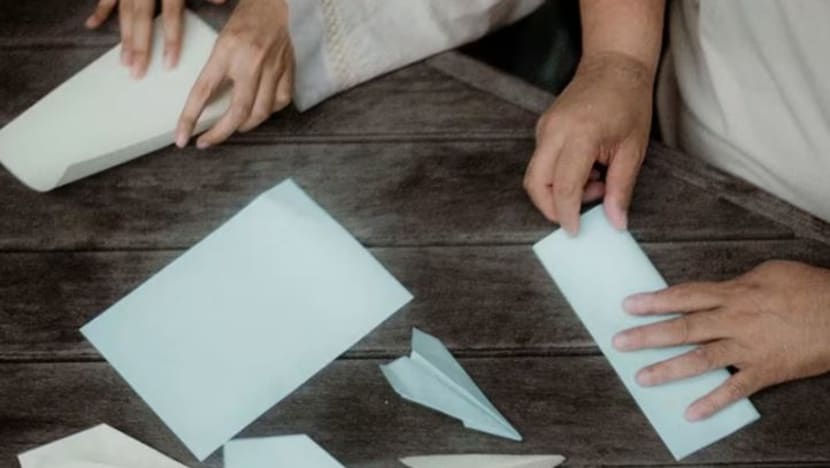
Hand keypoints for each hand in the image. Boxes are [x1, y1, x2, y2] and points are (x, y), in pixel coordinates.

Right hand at [86, 0, 227, 77]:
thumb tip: (221, 1)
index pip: (170, 16)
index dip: (170, 40)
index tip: (169, 64)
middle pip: (141, 19)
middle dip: (139, 47)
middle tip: (137, 72)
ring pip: (123, 11)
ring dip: (122, 37)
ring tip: (123, 62)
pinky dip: (100, 10)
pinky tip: (92, 26)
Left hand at [175, 0, 292, 148]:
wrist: (279, 2)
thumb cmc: (246, 16)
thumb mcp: (221, 38)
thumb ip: (214, 67)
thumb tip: (205, 99)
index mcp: (227, 51)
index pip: (203, 91)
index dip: (190, 118)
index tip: (182, 138)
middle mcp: (251, 62)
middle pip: (237, 111)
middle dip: (220, 133)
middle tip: (206, 142)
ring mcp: (273, 69)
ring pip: (260, 112)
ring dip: (243, 126)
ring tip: (231, 128)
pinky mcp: (288, 71)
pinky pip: (280, 102)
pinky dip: (268, 112)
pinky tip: (259, 111)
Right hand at [523, 52, 653, 233]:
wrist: (614, 65)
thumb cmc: (628, 102)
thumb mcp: (633, 149)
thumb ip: (620, 188)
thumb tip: (615, 222)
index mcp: (580, 134)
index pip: (563, 186)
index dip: (567, 214)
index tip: (575, 231)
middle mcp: (554, 131)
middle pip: (536, 184)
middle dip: (552, 208)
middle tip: (580, 216)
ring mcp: (544, 128)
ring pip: (535, 175)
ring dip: (557, 192)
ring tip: (595, 183)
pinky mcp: (542, 128)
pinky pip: (541, 162)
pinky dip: (559, 177)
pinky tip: (587, 170)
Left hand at [613, 260, 829, 420]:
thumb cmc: (809, 289)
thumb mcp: (768, 274)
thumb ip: (735, 285)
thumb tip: (712, 293)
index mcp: (734, 293)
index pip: (684, 296)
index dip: (654, 301)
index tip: (628, 305)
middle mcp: (735, 320)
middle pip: (683, 328)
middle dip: (648, 335)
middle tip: (619, 342)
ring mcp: (749, 348)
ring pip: (700, 359)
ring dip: (669, 369)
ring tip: (642, 378)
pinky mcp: (766, 370)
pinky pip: (734, 389)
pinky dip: (712, 402)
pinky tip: (690, 412)